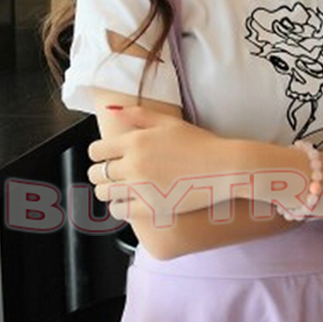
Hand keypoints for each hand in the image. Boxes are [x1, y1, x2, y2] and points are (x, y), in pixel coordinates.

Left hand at [87, 106, 229, 218]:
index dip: (98, 155)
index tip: (105, 158)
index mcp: (136, 141)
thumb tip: (114, 110)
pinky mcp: (152, 208)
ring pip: (104, 194)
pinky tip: (127, 204)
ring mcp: (142, 188)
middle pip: (97, 173)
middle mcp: (135, 164)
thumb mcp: (170, 123)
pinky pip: (120, 211)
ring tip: (118, 190)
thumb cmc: (202, 144)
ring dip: (108, 192)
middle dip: (100, 174)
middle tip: (109, 176)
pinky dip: (119, 208)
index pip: (96, 151)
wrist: (226, 168)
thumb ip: (139, 115)